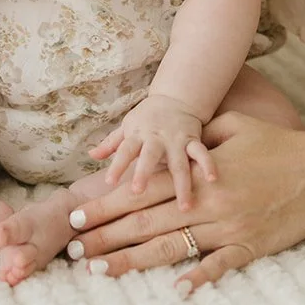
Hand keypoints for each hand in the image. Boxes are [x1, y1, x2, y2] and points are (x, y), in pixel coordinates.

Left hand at [73, 111, 304, 292]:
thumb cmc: (277, 145)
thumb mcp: (234, 127)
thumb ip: (198, 137)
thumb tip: (171, 142)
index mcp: (198, 176)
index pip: (141, 193)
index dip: (105, 206)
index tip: (76, 216)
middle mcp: (208, 204)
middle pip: (146, 223)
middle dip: (105, 236)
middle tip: (73, 249)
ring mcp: (228, 229)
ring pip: (171, 248)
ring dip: (132, 261)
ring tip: (100, 271)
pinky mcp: (250, 248)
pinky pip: (220, 267)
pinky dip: (198, 279)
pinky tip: (176, 291)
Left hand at [90, 93, 214, 210]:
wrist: (176, 98)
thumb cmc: (147, 118)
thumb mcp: (127, 126)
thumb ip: (111, 143)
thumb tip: (91, 154)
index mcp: (138, 134)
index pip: (125, 149)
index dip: (118, 164)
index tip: (109, 182)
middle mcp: (157, 138)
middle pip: (150, 155)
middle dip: (145, 172)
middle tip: (139, 192)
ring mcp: (177, 140)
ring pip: (179, 162)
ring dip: (181, 184)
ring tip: (183, 207)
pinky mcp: (193, 141)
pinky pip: (202, 153)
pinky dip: (208, 165)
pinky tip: (213, 180)